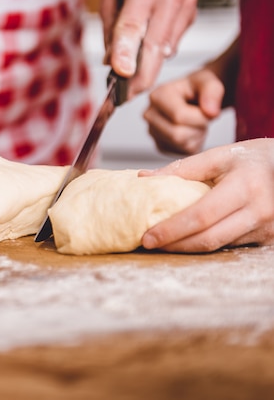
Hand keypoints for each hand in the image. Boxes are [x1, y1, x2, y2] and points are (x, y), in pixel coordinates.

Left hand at [100, 0, 196, 95]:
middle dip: (139, 79)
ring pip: (164, 51)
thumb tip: (111, 63)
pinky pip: (171, 44)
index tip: (121, 74)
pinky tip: (147, 41)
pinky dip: (156, 51)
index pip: (133, 26)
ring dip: (145, 67)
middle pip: (154, 47)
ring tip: (128, 69)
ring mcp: (186, 4)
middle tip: (123, 98)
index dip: (126, 53)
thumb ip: (111, 28)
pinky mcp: (192, 12)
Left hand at [139, 139, 273, 252]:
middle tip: (148, 244)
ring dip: (188, 248)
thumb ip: (182, 169)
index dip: (172, 230)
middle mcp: (260, 210)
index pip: (201, 216)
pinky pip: (230, 246)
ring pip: (219, 246)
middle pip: (209, 239)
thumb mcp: (219, 156)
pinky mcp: (268, 239)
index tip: (147, 237)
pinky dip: (206, 244)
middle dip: (175, 245)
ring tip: (162, 242)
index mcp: (245, 186)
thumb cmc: (252, 159)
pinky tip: (188, 240)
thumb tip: (143, 178)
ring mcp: (267, 228)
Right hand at [144, 67, 224, 154]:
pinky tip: (192, 131)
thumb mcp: (209, 81)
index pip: (179, 117)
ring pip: (180, 145)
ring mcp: (152, 131)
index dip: (201, 117)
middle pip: (177, 134)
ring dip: (197, 136)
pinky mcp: (159, 145)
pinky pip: (181, 152)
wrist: (193, 97)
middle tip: (203, 117)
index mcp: (157, 95)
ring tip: (197, 123)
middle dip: (198, 128)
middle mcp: (149, 114)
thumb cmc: (198, 88)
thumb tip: (210, 112)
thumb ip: (213, 91)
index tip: (208, 109)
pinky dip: (193, 144)